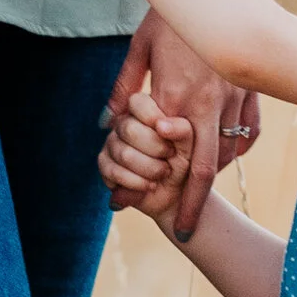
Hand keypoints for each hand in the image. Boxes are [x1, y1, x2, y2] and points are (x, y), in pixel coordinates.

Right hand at [100, 84, 191, 228]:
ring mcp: (111, 142)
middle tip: (170, 157)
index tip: (168, 134)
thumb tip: (161, 126)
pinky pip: (111, 171)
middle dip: (155, 149)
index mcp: (145, 110)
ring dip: (148, 169)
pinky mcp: (104, 164)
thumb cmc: (185, 162)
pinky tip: (149, 185)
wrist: (177, 194)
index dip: (151, 117)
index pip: (137, 102)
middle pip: (129, 129)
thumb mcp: (192, 145)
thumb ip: (181, 130)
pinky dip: (135, 182)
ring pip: (122, 153)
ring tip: (163, 173)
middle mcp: (124, 122)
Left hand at [111, 7, 260, 240]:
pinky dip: (237, 150)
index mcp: (176, 95)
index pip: (164, 157)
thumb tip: (109, 121)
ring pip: (228, 154)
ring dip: (212, 176)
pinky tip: (225, 156)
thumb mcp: (138, 48)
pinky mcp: (253, 90)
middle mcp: (208, 103)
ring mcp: (235, 97)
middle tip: (184, 231)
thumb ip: (125, 87)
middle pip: (203, 170)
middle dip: (192, 205)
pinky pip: (248, 133)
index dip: (149, 186)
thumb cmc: (171, 15)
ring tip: (196, 192)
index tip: (135, 204)